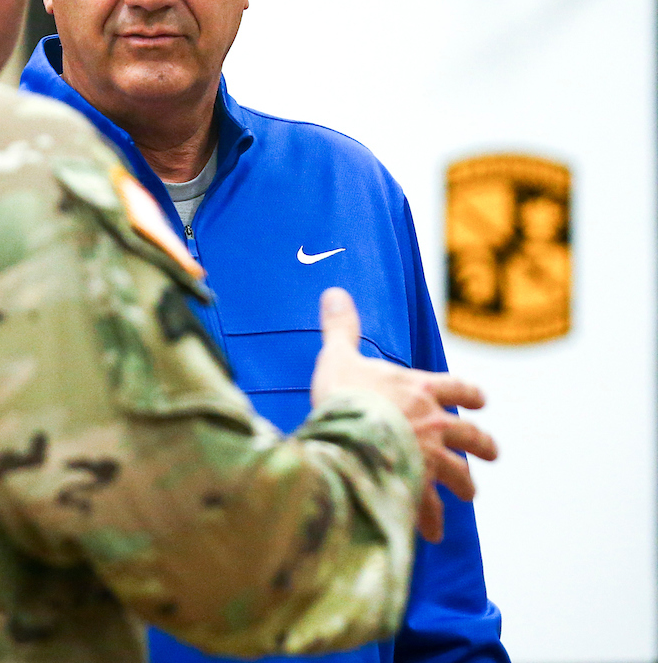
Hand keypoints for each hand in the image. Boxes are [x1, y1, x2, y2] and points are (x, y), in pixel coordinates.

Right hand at [310, 287, 497, 543]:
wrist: (351, 434)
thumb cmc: (346, 393)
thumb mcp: (340, 355)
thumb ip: (341, 327)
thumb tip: (334, 291)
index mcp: (421, 389)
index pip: (457, 387)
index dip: (469, 392)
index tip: (480, 399)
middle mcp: (434, 424)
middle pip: (470, 433)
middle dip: (481, 443)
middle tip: (490, 452)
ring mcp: (429, 457)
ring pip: (458, 472)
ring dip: (465, 483)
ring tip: (468, 493)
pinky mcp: (417, 485)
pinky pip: (429, 505)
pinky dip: (431, 519)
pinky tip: (433, 533)